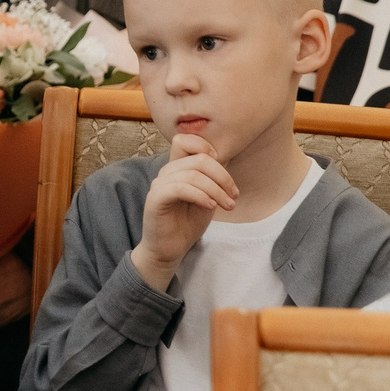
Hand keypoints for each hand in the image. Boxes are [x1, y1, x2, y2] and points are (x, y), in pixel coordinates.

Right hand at [132, 133, 235, 289]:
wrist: (169, 250)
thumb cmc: (187, 224)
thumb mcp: (208, 196)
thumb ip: (212, 178)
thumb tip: (225, 159)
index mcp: (177, 168)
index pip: (186, 140)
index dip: (208, 150)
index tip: (223, 176)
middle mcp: (166, 172)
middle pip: (199, 158)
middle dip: (223, 176)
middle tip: (233, 196)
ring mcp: (159, 184)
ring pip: (193, 173)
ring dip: (216, 189)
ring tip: (227, 205)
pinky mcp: (155, 199)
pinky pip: (180, 188)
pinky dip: (201, 195)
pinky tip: (210, 206)